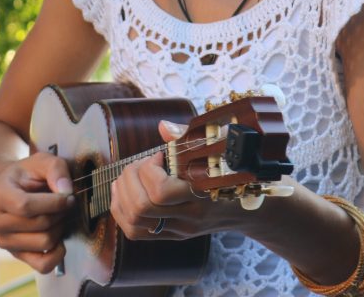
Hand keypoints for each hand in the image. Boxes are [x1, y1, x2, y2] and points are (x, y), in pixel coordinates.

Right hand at [0, 151, 75, 272]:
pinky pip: (43, 265)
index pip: (25, 206)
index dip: (53, 203)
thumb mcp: (42, 161)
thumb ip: (56, 169)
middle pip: (40, 224)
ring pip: (44, 242)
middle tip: (65, 204)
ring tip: (59, 216)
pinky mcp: (16, 255)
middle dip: (60, 213)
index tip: (69, 196)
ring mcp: (3, 241)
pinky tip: (58, 237)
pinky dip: (58, 253)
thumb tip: (66, 191)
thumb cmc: (29, 175)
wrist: (13, 189)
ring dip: (60, 228)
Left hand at [109, 120, 245, 240]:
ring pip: (133, 221)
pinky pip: (134, 231)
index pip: (161, 192)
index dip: (149, 169)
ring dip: (123, 193)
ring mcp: (178, 230)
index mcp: (201, 195)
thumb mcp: (213, 153)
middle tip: (140, 165)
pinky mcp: (169, 236)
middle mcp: (189, 218)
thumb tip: (163, 127)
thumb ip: (187, 138)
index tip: (158, 156)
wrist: (242, 211)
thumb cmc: (226, 174)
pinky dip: (121, 209)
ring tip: (131, 175)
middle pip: (141, 207)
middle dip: (130, 179)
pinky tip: (124, 191)